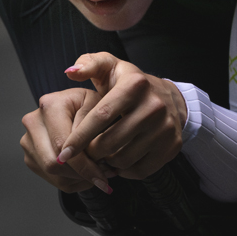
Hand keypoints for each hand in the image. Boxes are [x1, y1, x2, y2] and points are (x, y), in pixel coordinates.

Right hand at [21, 88, 117, 193]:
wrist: (75, 107)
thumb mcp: (99, 106)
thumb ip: (94, 124)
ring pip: (52, 173)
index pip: (63, 145)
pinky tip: (83, 171)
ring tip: (96, 173)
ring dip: (76, 178)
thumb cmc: (89, 106)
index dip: (84, 165)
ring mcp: (28, 140)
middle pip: (53, 163)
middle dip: (80, 174)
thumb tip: (85, 148)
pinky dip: (70, 179)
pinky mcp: (30, 155)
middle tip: (102, 177)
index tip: (103, 179)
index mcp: (50, 106)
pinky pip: (50, 177)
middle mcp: (33, 122)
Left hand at [57, 52, 187, 179]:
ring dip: (106, 163)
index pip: (100, 116)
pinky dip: (124, 171)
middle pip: (110, 142)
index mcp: (134, 85)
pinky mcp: (172, 146)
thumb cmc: (128, 83)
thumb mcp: (109, 66)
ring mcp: (166, 128)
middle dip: (90, 152)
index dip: (79, 137)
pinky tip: (117, 161)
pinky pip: (140, 170)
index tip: (63, 152)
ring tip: (99, 155)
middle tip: (83, 154)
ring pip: (124, 159)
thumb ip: (88, 64)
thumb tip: (70, 72)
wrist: (168, 97)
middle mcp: (153, 106)